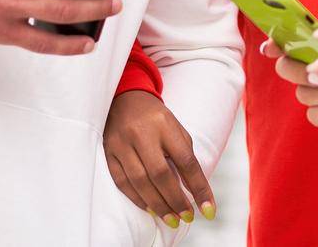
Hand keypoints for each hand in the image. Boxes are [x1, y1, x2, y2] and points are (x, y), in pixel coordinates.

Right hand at [103, 91, 215, 229]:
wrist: (126, 98)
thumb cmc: (157, 120)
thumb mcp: (176, 130)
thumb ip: (185, 157)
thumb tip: (194, 191)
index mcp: (165, 125)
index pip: (186, 161)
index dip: (199, 188)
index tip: (209, 209)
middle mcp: (142, 133)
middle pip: (160, 173)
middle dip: (175, 200)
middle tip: (186, 217)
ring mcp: (122, 143)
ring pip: (139, 181)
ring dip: (157, 204)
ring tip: (171, 218)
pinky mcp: (108, 151)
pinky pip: (121, 181)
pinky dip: (137, 198)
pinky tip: (150, 208)